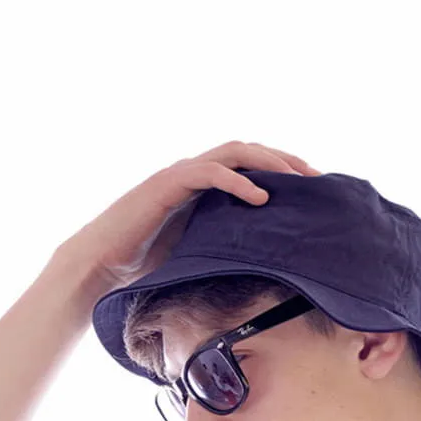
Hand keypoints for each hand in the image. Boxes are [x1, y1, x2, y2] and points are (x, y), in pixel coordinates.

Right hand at [50, 141, 321, 295]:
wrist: (103, 266)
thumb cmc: (146, 264)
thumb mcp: (198, 254)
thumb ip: (225, 247)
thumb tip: (263, 268)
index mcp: (203, 187)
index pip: (250, 166)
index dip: (282, 170)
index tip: (312, 188)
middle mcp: (194, 173)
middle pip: (249, 151)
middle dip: (286, 160)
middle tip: (316, 178)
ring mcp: (180, 175)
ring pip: (233, 153)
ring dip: (269, 162)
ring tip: (297, 180)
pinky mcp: (167, 184)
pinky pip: (209, 173)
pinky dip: (238, 182)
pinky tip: (261, 198)